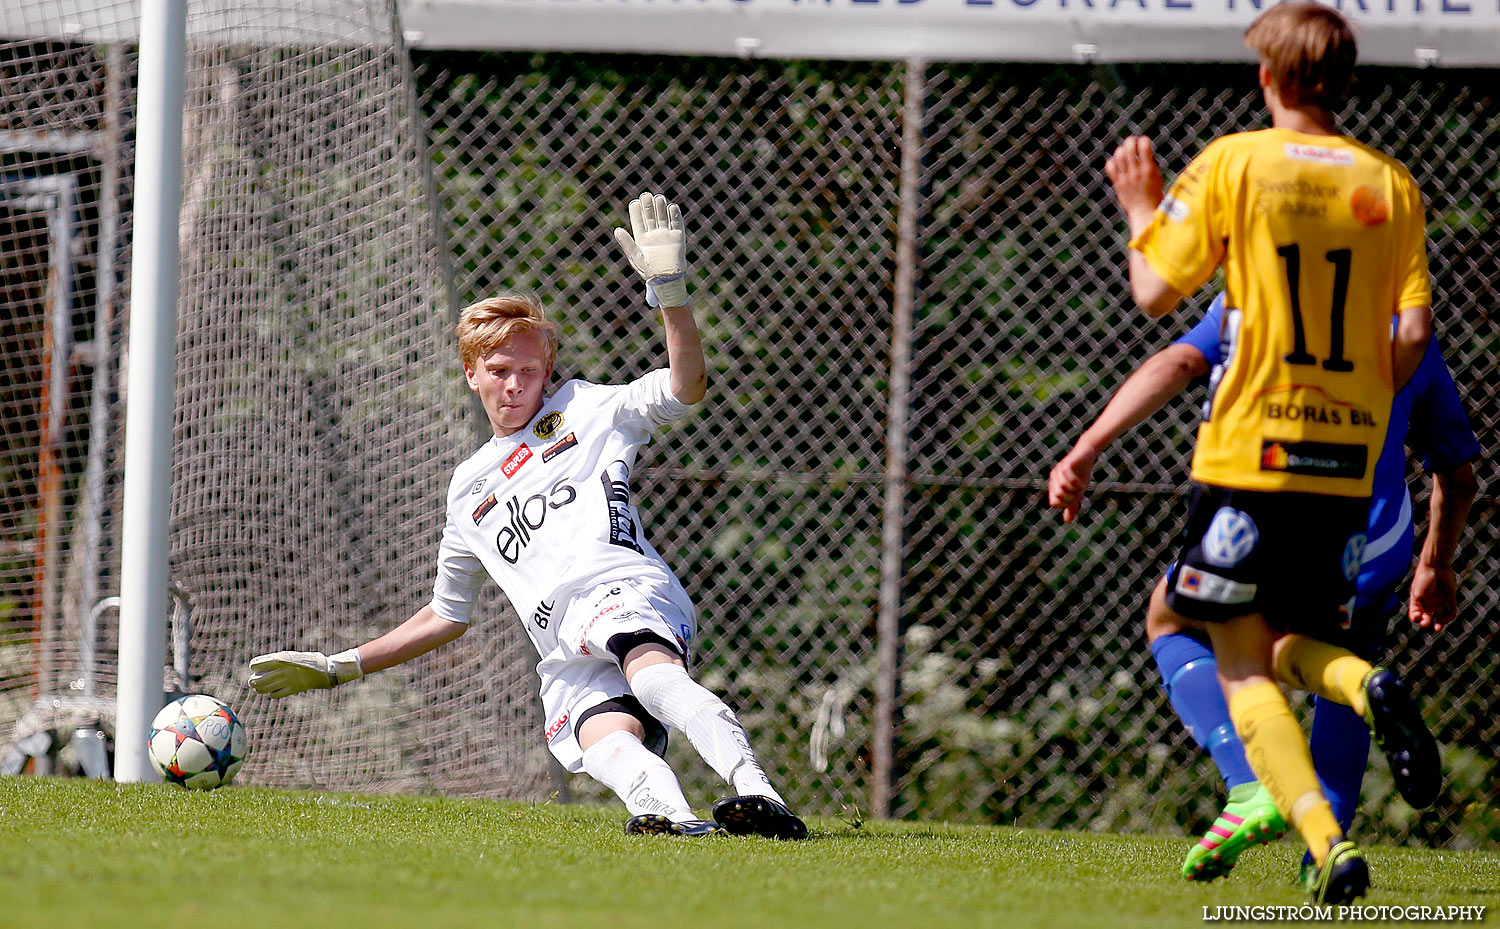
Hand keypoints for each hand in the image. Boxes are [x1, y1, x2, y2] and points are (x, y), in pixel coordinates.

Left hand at [249, 649, 362, 698]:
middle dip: (253, 680)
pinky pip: (277, 694)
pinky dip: (272, 695)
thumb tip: (259, 666)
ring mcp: (288, 680)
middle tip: (252, 681)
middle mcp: (283, 669)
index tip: (254, 667)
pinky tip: (272, 693)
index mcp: (281, 658)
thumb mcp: (292, 656)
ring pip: (266, 687)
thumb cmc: (308, 660)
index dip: (255, 665)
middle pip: (259, 678)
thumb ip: (278, 660)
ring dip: (260, 688)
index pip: (259, 663)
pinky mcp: (294, 689)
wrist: (326, 670)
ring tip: (258, 688)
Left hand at [613, 191, 688, 307]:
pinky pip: (677, 223)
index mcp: (641, 238)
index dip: (636, 211)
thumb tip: (617, 230)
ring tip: (658, 198)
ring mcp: (666, 235)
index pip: (638, 220)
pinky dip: (675, 215)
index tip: (635, 202)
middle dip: (648, 205)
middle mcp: (653, 235)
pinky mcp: (678, 238)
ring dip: (661, 207)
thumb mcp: (635, 257)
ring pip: (663, 216)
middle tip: (646, 196)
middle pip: (650, 215)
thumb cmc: (649, 272)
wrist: (667, 280)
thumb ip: (627, 243)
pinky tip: (671, 207)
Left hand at [1048, 444, 1097, 522]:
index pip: (1054, 503)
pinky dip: (1076, 483)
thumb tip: (1067, 521)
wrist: (1087, 453)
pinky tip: (1081, 483)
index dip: (1065, 504)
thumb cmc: (1081, 473)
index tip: (1075, 500)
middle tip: (1079, 493)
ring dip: (1074, 491)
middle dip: (1070, 498)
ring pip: (1062, 488)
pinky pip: (1067, 478)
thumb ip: (1071, 506)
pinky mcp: (1066, 464)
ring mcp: (1059, 471)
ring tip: (1081, 488)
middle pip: (1058, 497)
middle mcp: (1054, 478)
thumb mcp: (1077, 492)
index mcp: (1054, 485)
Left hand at [1104, 136, 1163, 230]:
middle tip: (1132, 141)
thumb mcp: (1157, 177)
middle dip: (1130, 141)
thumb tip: (1143, 149)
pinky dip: (1112, 161)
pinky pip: (1110, 168)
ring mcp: (1126, 178)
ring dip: (1121, 149)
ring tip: (1124, 150)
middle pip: (1129, 150)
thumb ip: (1149, 163)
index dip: (1143, 140)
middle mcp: (1136, 173)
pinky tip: (1116, 161)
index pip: (1144, 147)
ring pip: (1119, 156)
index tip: (1144, 140)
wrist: (1144, 212)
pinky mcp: (1118, 184)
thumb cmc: (1153, 194)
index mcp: (1149, 170)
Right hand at [1408, 561, 1457, 631]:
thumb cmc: (1423, 579)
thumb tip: (1417, 619)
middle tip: (1425, 623)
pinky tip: (1444, 619)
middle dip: (1426, 622)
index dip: (1416, 618)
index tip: (1416, 617)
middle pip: (1429, 616)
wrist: (1436, 566)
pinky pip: (1451, 611)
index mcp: (1419, 600)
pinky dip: (1448, 617)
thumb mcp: (1417, 595)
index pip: (1417, 613)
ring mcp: (1441, 600)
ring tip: (1437, 628)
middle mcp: (1430, 601)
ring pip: (1441, 616)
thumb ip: (1417, 608)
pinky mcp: (1451, 598)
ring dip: (1439, 623)